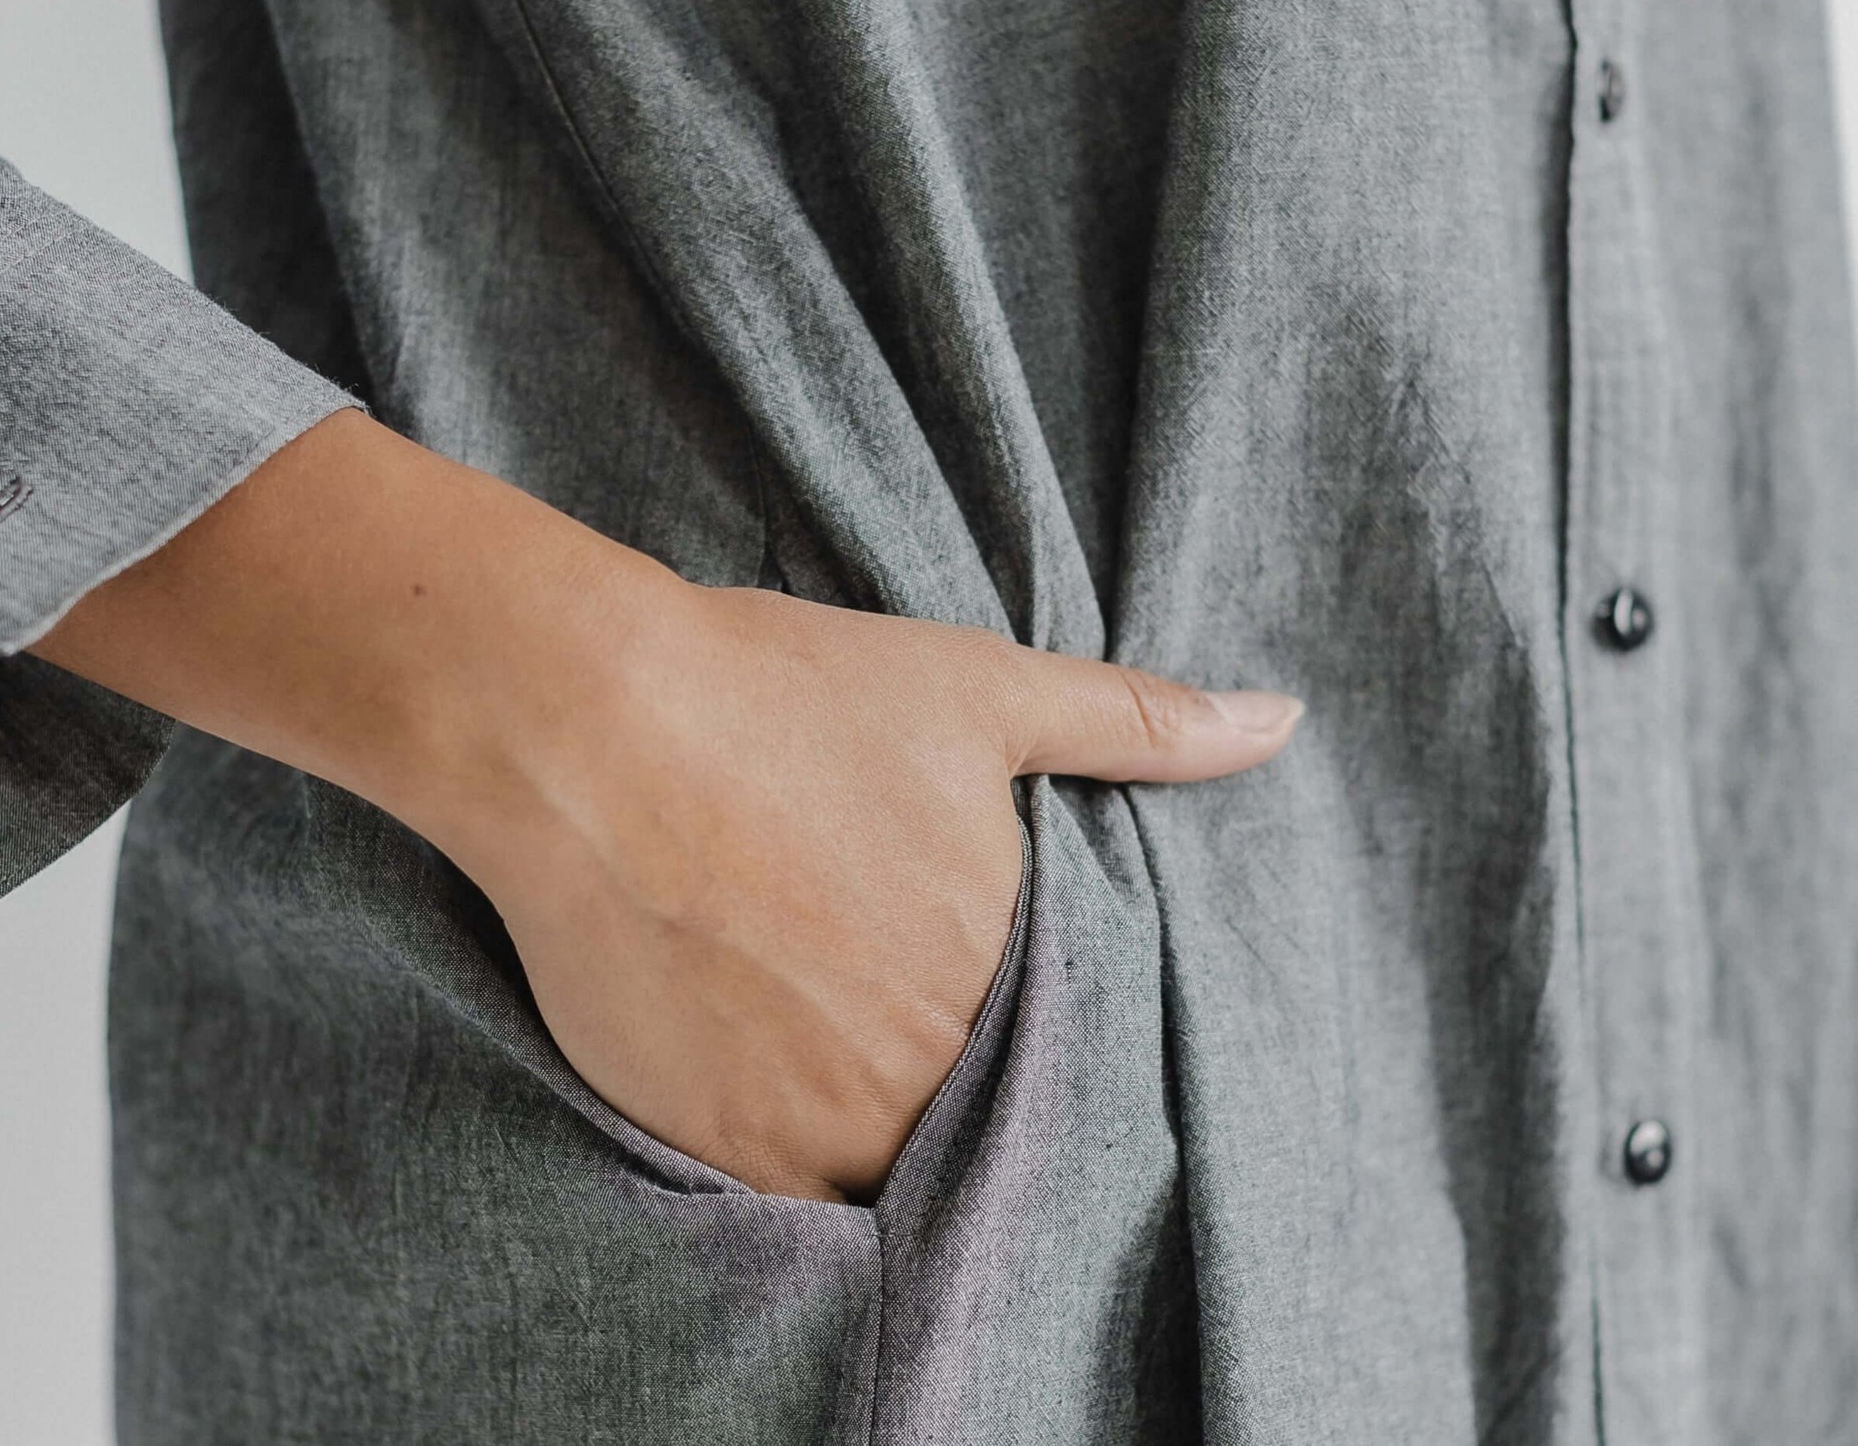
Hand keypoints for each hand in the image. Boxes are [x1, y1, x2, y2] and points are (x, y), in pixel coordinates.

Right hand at [32, 412, 1300, 1201]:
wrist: (593, 728)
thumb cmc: (787, 697)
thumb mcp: (979, 690)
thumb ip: (1137, 722)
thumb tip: (1282, 721)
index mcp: (1005, 972)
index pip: (1055, 1050)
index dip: (1011, 1014)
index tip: (951, 967)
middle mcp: (926, 1073)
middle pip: (963, 1110)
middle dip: (937, 1060)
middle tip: (864, 977)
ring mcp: (818, 1125)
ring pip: (877, 1159)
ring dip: (863, 1109)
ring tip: (806, 1011)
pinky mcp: (715, 1150)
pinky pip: (779, 1183)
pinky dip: (778, 1131)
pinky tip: (744, 1036)